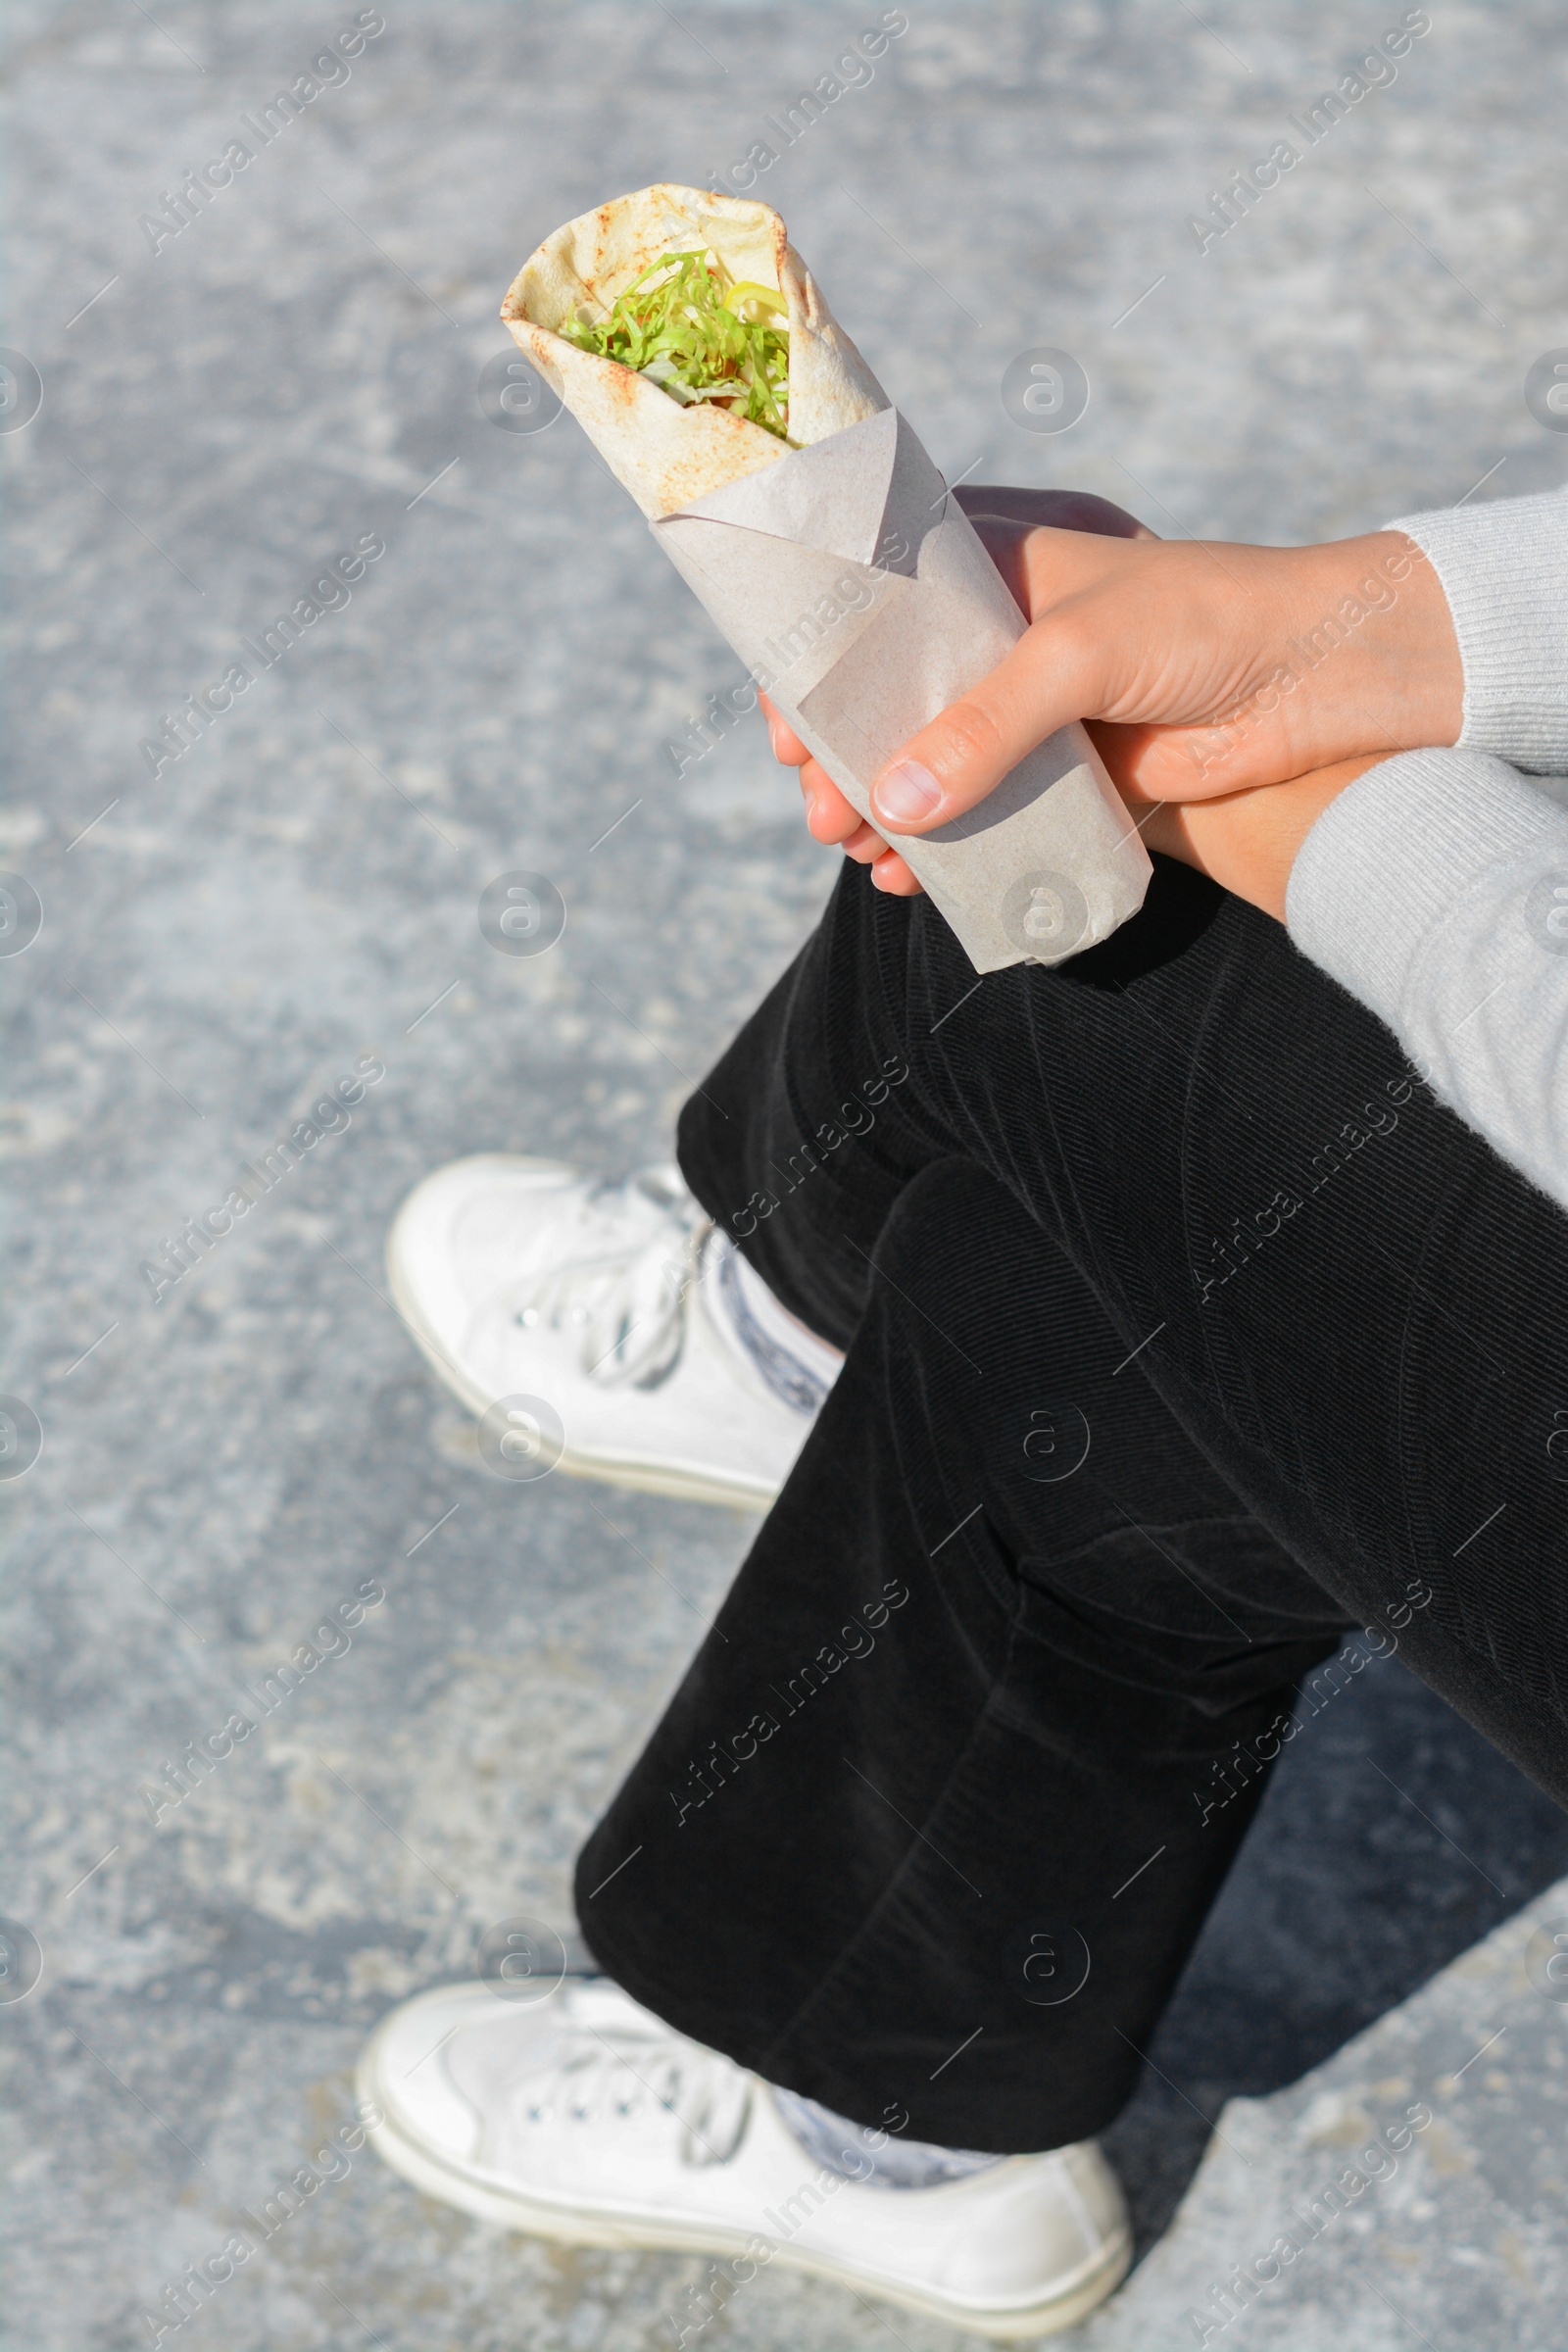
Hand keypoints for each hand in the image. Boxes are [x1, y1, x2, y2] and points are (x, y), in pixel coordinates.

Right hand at [762, 480, 1458, 915]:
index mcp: (995, 562)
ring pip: (927, 764)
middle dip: (844, 757)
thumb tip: (896, 809)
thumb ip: (982, 727)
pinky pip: (980, 816)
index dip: (820, 662)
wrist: (1321, 684)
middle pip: (887, 697)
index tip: (787, 725)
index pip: (874, 603)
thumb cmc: (1206, 624)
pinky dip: (940, 848)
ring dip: (884, 811)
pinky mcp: (1063, 776)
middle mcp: (1002, 633)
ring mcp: (1030, 709)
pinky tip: (911, 878)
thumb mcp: (1076, 653)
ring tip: (859, 852)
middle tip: (821, 809)